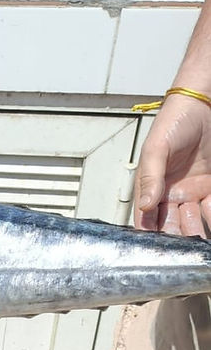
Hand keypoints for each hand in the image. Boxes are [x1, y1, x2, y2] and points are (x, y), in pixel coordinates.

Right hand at [135, 92, 210, 235]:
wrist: (204, 104)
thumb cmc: (175, 120)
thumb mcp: (156, 148)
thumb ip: (150, 178)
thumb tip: (144, 205)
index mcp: (152, 188)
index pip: (147, 221)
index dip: (151, 236)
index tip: (160, 246)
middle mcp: (171, 194)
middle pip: (171, 226)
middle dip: (177, 236)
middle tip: (185, 236)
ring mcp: (193, 192)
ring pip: (193, 222)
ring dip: (196, 229)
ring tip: (198, 226)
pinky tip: (209, 214)